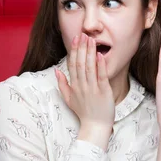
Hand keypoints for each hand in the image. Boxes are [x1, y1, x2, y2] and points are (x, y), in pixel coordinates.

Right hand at [56, 33, 114, 149]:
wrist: (95, 126)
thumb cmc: (83, 112)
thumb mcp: (69, 99)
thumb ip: (62, 84)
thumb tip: (56, 71)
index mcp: (74, 86)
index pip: (72, 65)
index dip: (74, 50)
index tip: (75, 39)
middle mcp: (82, 86)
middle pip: (80, 63)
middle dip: (81, 48)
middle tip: (83, 34)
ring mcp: (92, 89)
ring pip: (90, 67)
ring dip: (90, 52)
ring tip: (91, 40)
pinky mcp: (103, 92)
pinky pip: (101, 76)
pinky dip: (100, 65)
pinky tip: (100, 55)